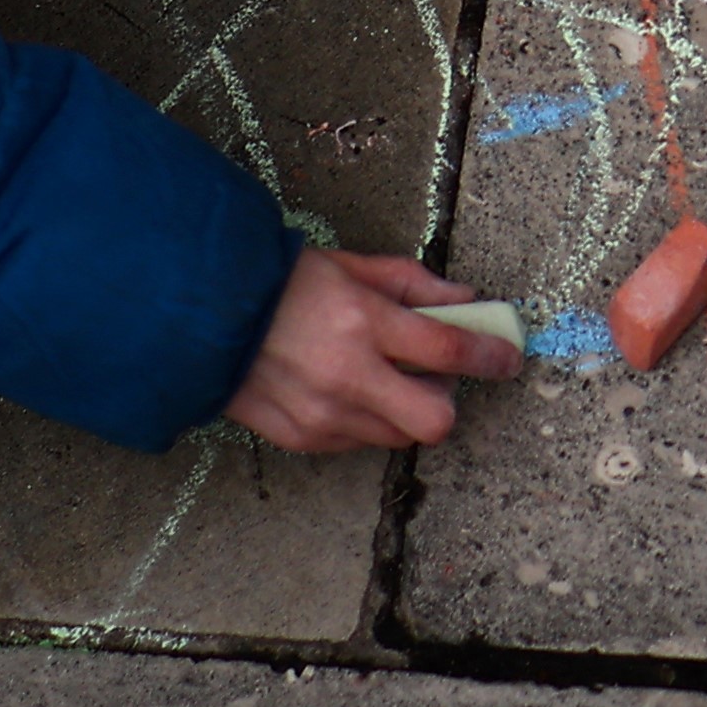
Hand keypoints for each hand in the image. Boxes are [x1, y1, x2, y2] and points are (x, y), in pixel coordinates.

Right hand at [222, 246, 521, 452]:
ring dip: (406, 411)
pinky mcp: (300, 439)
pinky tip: (346, 389)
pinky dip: (366, 420)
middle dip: (448, 400)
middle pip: (435, 421)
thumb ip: (413, 284)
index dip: (491, 355)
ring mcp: (322, 416)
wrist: (198, 316)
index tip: (508, 356)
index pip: (450, 349)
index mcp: (362, 323)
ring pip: (398, 437)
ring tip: (383, 376)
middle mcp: (346, 377)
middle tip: (437, 374)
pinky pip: (357, 441)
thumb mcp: (351, 265)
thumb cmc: (279, 282)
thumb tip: (464, 300)